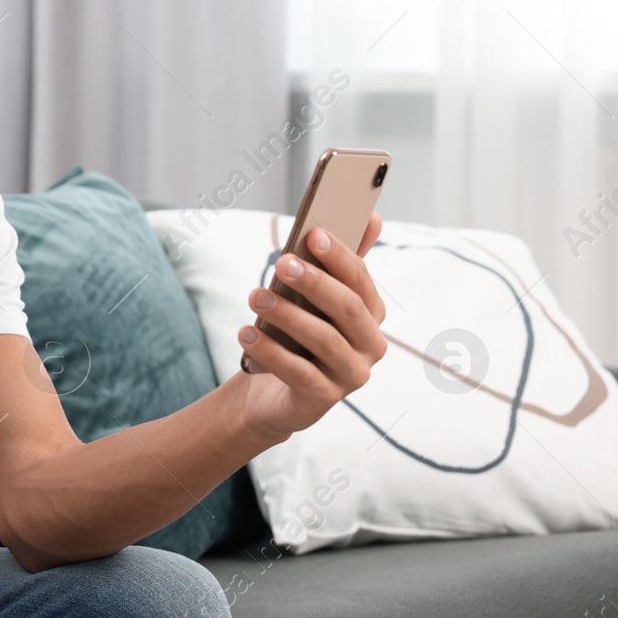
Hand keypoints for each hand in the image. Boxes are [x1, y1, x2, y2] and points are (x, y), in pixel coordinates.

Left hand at [234, 211, 387, 438]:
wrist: (273, 392)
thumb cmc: (296, 335)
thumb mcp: (313, 298)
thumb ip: (338, 262)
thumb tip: (372, 216)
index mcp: (371, 315)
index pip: (361, 281)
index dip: (340, 257)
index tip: (314, 234)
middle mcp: (370, 346)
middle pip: (348, 309)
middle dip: (316, 282)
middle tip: (282, 262)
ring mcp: (351, 376)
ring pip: (325, 340)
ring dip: (288, 315)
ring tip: (256, 296)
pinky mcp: (324, 400)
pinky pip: (300, 373)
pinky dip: (271, 352)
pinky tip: (246, 333)